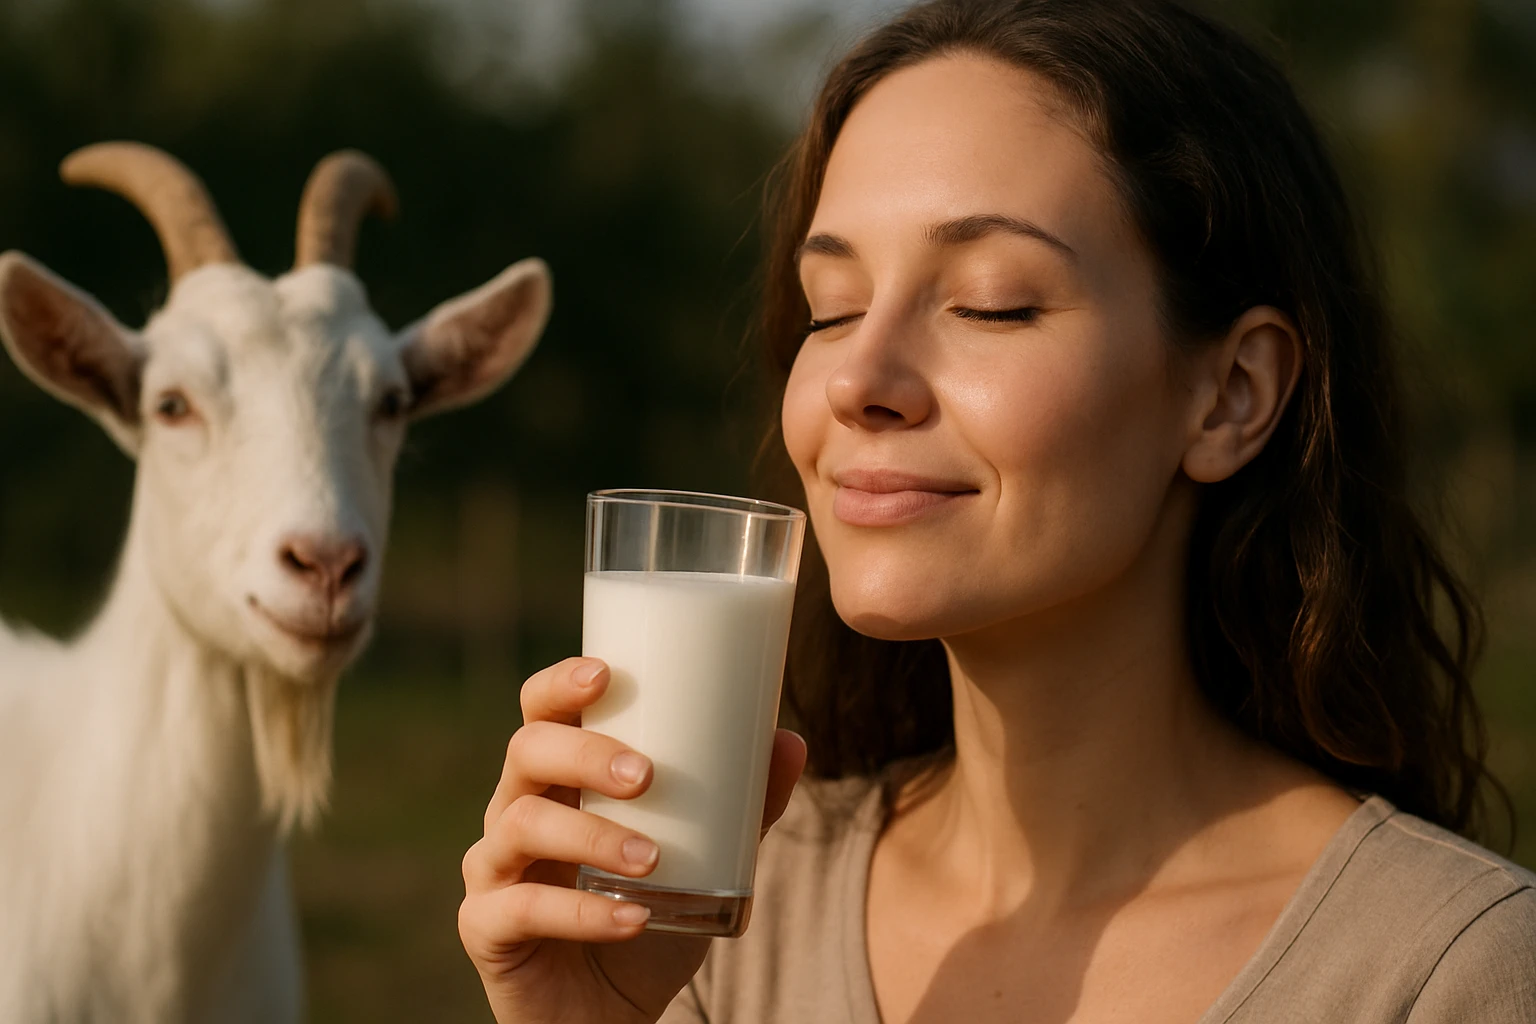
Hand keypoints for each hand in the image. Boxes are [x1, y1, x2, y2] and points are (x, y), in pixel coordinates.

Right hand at [459, 656, 807, 1023]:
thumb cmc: (645, 917)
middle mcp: (516, 810)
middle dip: (585, 753)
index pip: (542, 712)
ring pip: (520, 824)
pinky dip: (581, 914)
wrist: (607, 1016)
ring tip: (651, 859)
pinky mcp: (486, 928)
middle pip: (527, 751)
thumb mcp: (703, 861)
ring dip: (591, 835)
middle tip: (647, 774)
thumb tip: (792, 742)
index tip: (604, 673)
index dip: (559, 683)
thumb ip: (743, 809)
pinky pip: (519, 910)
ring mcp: (493, 869)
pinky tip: (632, 920)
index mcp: (559, 778)